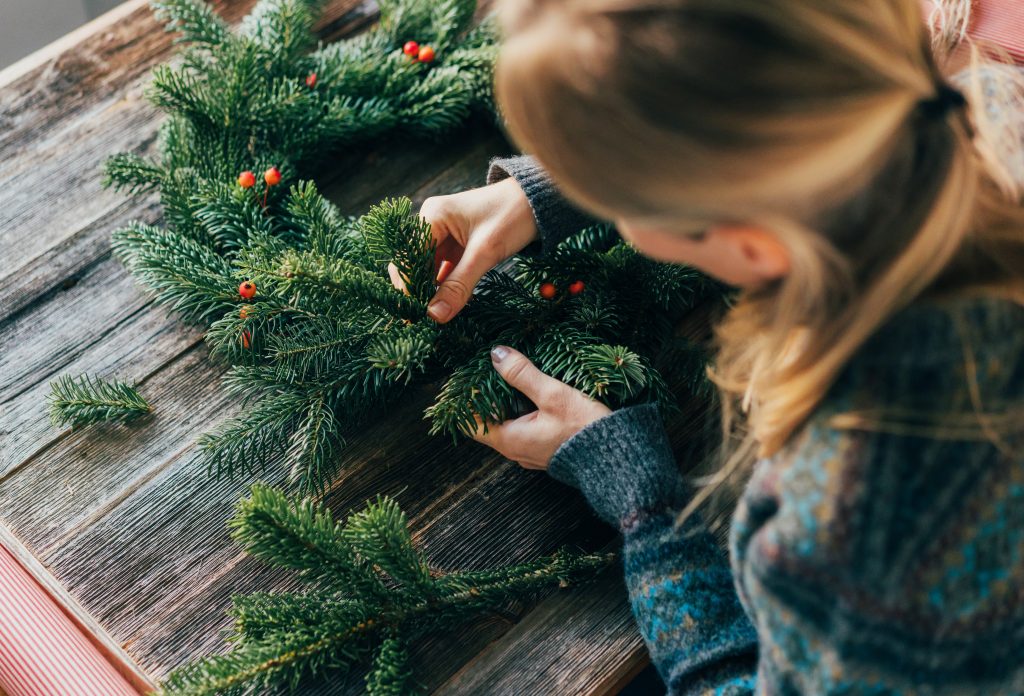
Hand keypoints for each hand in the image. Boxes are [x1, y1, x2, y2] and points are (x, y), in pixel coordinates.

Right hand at [388, 177, 537, 322]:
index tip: (412, 315)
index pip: (408, 257)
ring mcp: (443, 234)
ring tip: (435, 317)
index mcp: (433, 216)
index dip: (408, 287)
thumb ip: (459, 284)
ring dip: (431, 290)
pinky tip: (451, 304)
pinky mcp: (455, 244)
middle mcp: (432, 222)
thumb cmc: (513, 215)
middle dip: (417, 290)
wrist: (538, 202)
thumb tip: (435, 315)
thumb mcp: (486, 252)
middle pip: (412, 263)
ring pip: (427, 268)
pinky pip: (442, 269)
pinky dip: (445, 286)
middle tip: (422, 320)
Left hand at [471, 345, 612, 469]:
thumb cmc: (584, 428)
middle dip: (484, 398)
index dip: (463, 401)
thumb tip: (496, 354)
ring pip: (505, 425)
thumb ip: (522, 374)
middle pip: (486, 423)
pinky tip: (530, 394)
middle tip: (486, 370)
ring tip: (507, 377)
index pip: (469, 423)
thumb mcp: (553, 395)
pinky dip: (520, 412)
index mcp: (509, 439)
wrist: (616, 457)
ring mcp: (529, 452)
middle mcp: (514, 450)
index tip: (465, 379)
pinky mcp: (545, 449)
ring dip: (504, 404)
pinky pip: (523, 429)